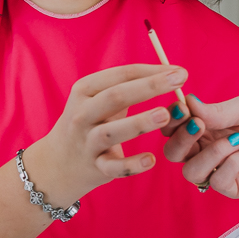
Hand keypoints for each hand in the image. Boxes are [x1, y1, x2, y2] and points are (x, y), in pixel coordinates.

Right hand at [24, 62, 188, 206]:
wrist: (58, 162)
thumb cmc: (90, 122)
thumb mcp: (98, 99)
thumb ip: (130, 86)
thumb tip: (173, 73)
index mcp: (85, 90)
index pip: (121, 75)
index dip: (152, 71)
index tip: (180, 71)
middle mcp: (82, 114)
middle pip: (115, 96)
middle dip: (149, 86)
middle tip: (179, 80)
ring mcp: (86, 142)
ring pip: (112, 131)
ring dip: (139, 122)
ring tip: (166, 115)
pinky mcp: (94, 167)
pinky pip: (113, 166)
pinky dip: (131, 164)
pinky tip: (151, 160)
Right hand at [163, 91, 238, 195]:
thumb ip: (216, 110)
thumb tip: (187, 103)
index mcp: (205, 127)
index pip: (172, 129)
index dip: (170, 122)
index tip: (179, 110)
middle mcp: (208, 149)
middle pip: (173, 154)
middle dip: (182, 140)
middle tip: (200, 125)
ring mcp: (221, 169)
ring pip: (191, 172)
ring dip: (210, 154)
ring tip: (236, 139)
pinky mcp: (237, 186)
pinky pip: (217, 183)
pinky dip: (229, 166)